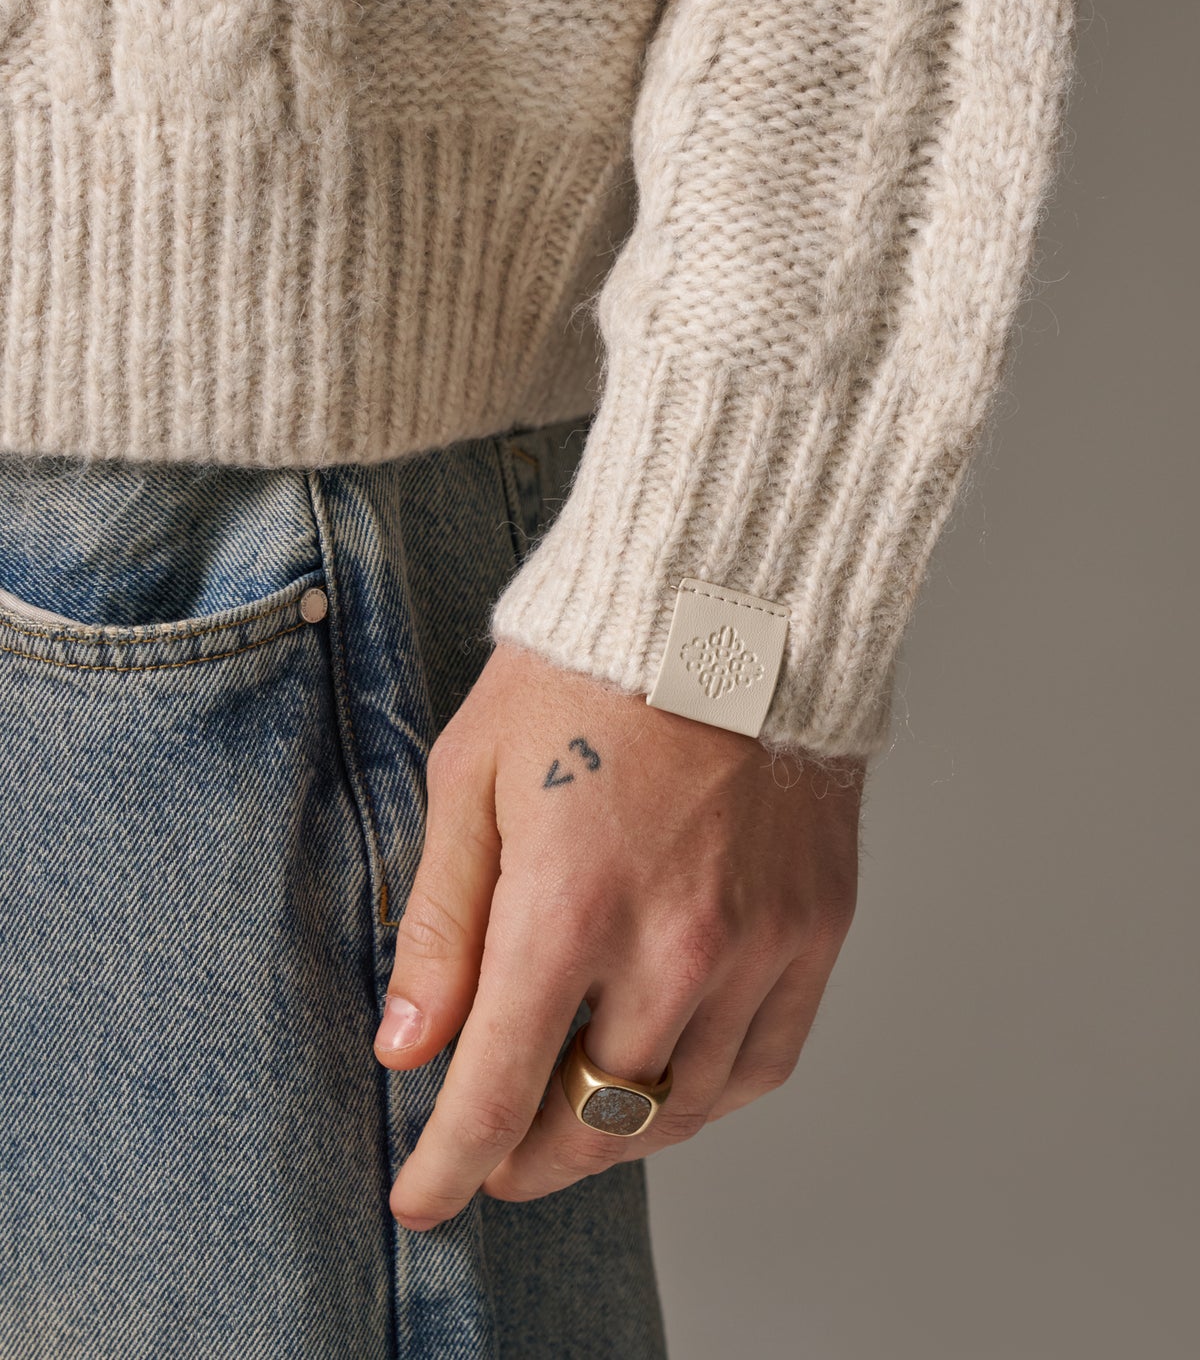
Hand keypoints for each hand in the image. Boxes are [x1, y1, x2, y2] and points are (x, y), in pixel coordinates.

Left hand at [373, 639, 865, 1230]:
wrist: (726, 603)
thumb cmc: (581, 676)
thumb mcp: (471, 778)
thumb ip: (441, 924)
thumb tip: (407, 1045)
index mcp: (568, 904)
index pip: (499, 1089)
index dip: (450, 1163)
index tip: (422, 1201)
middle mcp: (672, 945)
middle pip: (592, 1117)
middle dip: (527, 1154)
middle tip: (495, 1151)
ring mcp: (757, 943)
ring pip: (680, 1108)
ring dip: (615, 1130)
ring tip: (574, 1114)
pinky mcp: (816, 928)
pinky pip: (763, 1064)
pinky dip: (707, 1094)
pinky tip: (669, 1074)